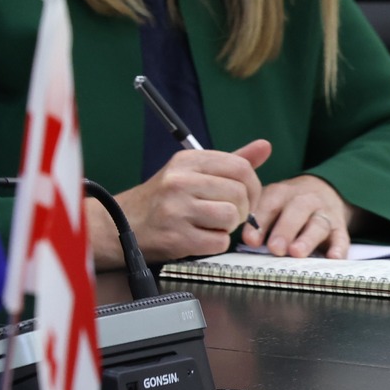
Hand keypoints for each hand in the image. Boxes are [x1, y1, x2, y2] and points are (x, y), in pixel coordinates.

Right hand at [105, 140, 272, 263]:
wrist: (124, 222)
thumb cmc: (165, 198)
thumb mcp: (193, 171)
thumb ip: (232, 161)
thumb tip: (265, 146)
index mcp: (187, 161)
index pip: (241, 167)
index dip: (253, 187)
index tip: (246, 198)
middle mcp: (179, 180)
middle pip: (239, 194)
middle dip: (241, 210)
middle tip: (227, 215)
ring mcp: (176, 208)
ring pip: (230, 217)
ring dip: (228, 227)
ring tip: (211, 224)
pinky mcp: (176, 236)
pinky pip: (219, 241)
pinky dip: (215, 243)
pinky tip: (200, 237)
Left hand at [244, 174, 350, 258]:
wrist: (323, 190)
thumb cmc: (286, 204)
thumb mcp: (270, 203)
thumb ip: (258, 220)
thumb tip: (249, 242)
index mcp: (281, 192)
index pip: (269, 204)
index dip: (260, 222)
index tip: (250, 241)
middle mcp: (305, 200)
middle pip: (296, 212)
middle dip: (285, 230)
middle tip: (275, 248)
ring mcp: (324, 214)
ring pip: (318, 225)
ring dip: (307, 239)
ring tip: (297, 253)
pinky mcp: (340, 228)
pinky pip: (342, 237)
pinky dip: (339, 248)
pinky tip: (333, 258)